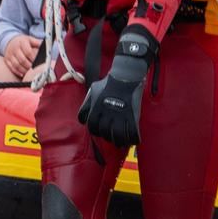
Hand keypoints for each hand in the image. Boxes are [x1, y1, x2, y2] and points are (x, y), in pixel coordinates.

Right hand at [2, 34, 41, 79]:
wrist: (11, 41)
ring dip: (24, 70)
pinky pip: (11, 67)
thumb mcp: (31, 39)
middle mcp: (15, 48)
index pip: (28, 52)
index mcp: (22, 42)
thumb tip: (48, 47)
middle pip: (22, 60)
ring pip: (16, 65)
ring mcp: (9, 54)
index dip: (34, 59)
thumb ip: (38, 43)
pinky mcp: (6, 60)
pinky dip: (17, 72)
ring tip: (30, 73)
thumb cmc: (24, 42)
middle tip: (36, 70)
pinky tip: (23, 74)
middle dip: (30, 66)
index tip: (40, 63)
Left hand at [78, 27, 152, 147]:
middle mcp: (107, 113)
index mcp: (96, 108)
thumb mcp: (92, 91)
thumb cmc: (108, 82)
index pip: (92, 125)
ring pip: (118, 136)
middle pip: (105, 132)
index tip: (100, 132)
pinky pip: (133, 132)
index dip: (95, 131)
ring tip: (121, 143)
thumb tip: (83, 119)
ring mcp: (120, 115)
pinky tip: (134, 141)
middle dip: (107, 137)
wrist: (125, 75)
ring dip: (119, 142)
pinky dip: (134, 139)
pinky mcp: (132, 115)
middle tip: (111, 137)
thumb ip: (86, 105)